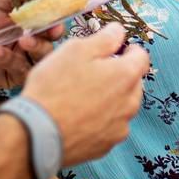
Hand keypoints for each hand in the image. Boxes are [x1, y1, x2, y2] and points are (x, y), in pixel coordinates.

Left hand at [0, 0, 64, 90]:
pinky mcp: (10, 77)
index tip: (56, 22)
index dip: (55, 22)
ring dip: (35, 48)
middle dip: (47, 38)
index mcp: (25, 23)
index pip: (49, 23)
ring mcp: (19, 60)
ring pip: (40, 59)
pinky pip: (20, 70)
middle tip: (40, 33)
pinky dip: (9, 59)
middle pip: (50, 43)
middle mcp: (26, 42)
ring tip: (22, 41)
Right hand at [22, 24, 148, 166]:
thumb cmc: (55, 87)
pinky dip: (100, 120)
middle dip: (120, 75)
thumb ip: (104, 39)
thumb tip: (119, 31)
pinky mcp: (105, 146)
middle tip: (95, 72)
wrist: (36, 134)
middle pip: (134, 83)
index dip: (129, 49)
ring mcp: (119, 128)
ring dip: (112, 99)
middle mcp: (129, 103)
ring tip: (84, 96)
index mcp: (126, 76)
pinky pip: (109, 127)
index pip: (142, 57)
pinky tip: (79, 116)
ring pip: (123, 107)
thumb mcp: (76, 49)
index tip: (117, 49)